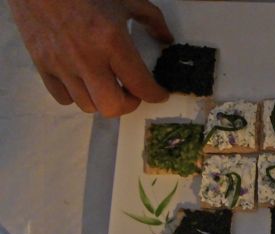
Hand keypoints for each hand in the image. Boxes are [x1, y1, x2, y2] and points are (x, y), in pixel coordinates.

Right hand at [8, 0, 172, 117]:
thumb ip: (152, 19)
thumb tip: (166, 39)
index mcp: (111, 40)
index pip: (140, 84)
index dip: (156, 95)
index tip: (159, 94)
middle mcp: (87, 58)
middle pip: (112, 106)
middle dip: (129, 104)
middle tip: (133, 92)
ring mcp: (62, 65)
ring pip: (88, 106)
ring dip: (103, 100)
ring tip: (108, 85)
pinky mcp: (42, 66)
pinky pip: (63, 98)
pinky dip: (77, 96)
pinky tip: (84, 81)